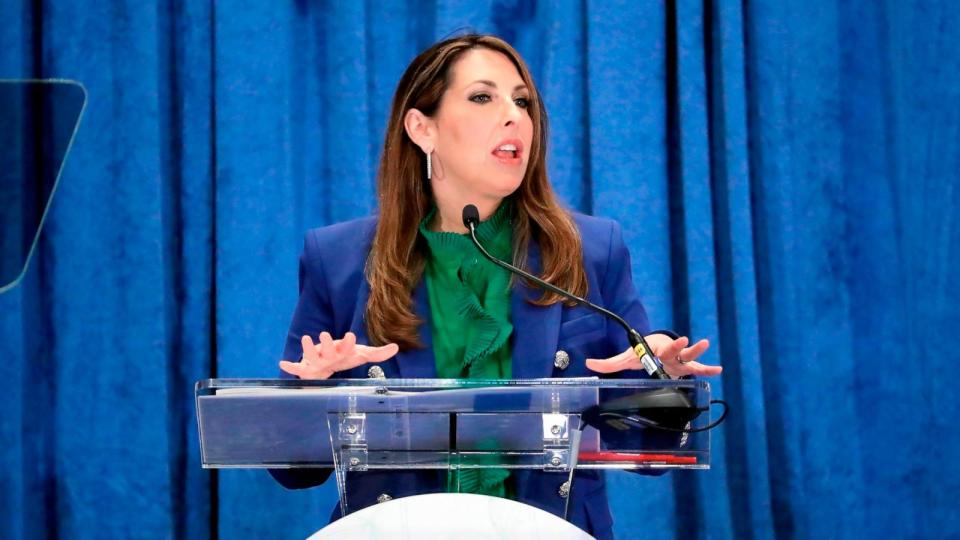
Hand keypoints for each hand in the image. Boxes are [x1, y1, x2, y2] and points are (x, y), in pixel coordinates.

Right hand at [278, 331, 398, 379]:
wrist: (327, 365)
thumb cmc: (344, 358)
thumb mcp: (361, 355)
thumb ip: (378, 354)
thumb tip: (396, 347)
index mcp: (343, 352)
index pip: (347, 346)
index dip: (348, 342)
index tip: (350, 335)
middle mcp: (329, 354)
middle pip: (328, 350)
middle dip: (327, 343)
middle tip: (325, 334)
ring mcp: (317, 361)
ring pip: (312, 356)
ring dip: (308, 349)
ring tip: (305, 339)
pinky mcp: (307, 370)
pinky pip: (297, 369)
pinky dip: (290, 367)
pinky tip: (282, 364)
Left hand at [585, 334, 721, 377]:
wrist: (656, 348)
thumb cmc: (642, 353)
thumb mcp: (627, 357)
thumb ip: (609, 363)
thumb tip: (588, 363)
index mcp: (654, 349)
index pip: (659, 348)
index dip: (664, 347)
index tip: (673, 339)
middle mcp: (668, 352)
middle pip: (675, 350)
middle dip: (679, 346)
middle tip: (685, 339)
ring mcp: (678, 359)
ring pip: (688, 356)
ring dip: (696, 351)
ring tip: (705, 344)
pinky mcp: (685, 367)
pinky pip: (697, 368)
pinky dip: (708, 369)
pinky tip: (719, 369)